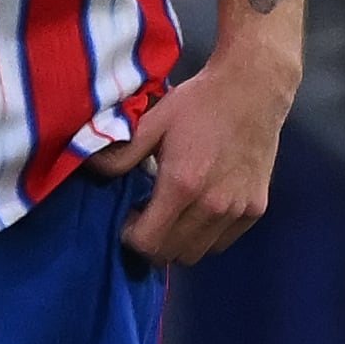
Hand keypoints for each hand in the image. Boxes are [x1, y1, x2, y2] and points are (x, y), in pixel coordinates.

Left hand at [97, 39, 296, 265]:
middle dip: (153, 243)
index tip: (131, 216)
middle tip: (150, 216)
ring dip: (180, 242)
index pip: (147, 243)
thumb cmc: (200, 102)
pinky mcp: (256, 209)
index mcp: (182, 186)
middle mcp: (212, 206)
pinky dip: (208, 236)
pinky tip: (202, 208)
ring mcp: (237, 210)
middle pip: (171, 256)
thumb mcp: (154, 121)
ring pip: (198, 254)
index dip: (131, 236)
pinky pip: (223, 242)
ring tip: (176, 214)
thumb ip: (121, 153)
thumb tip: (88, 169)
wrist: (254, 87)